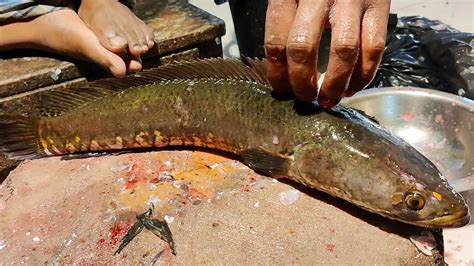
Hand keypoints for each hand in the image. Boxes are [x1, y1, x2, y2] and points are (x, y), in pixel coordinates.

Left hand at [264, 0, 389, 107]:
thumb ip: (284, 23)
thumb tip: (280, 69)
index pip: (276, 40)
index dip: (277, 73)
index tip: (281, 90)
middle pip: (303, 47)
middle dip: (302, 82)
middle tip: (304, 99)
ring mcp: (351, 0)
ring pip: (343, 51)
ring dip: (335, 83)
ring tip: (328, 100)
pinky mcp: (379, 5)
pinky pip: (374, 47)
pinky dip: (364, 74)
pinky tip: (353, 87)